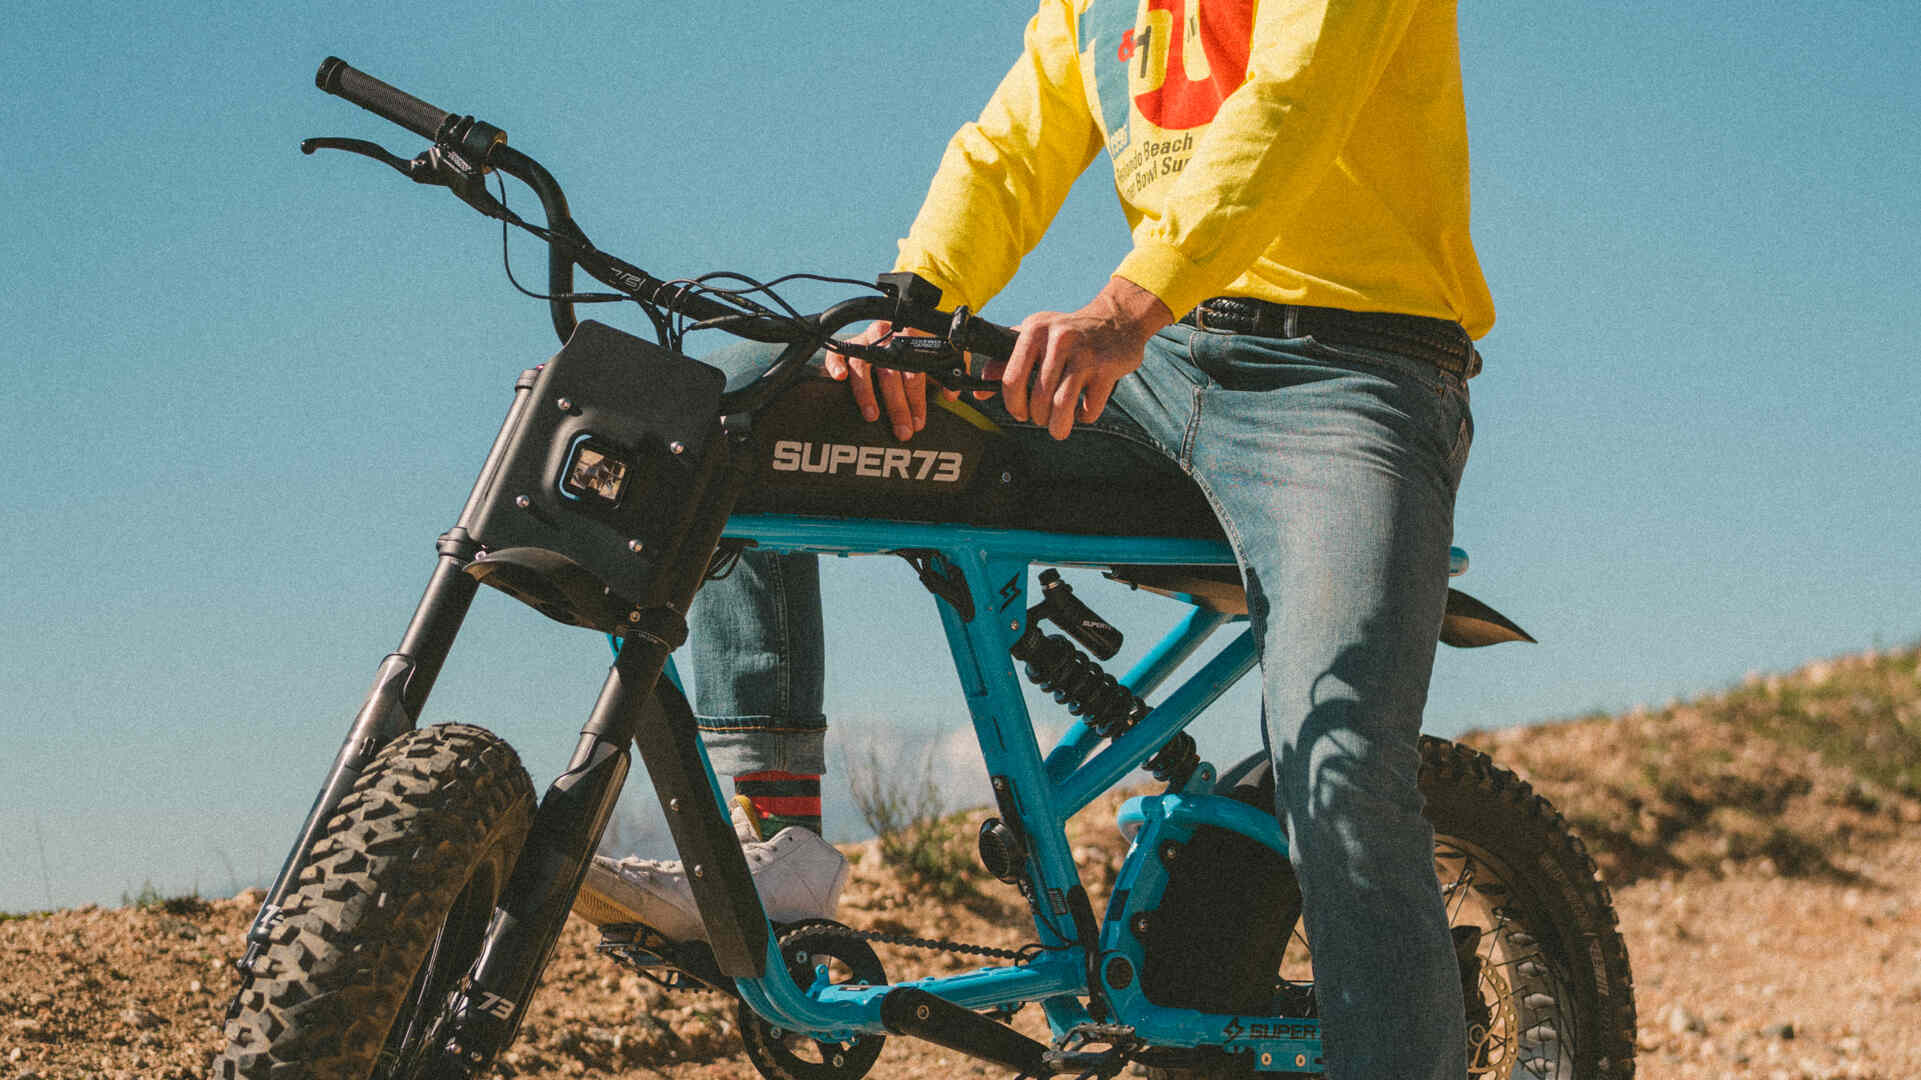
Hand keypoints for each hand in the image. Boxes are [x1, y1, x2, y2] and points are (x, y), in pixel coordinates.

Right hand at [823, 321, 954, 441]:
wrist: (896, 327)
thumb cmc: (917, 349)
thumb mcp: (937, 357)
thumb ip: (947, 375)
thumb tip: (951, 395)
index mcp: (911, 339)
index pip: (915, 373)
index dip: (917, 400)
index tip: (918, 422)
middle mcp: (887, 337)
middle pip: (890, 374)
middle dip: (897, 406)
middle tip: (902, 430)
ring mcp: (865, 340)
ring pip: (863, 367)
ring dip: (867, 393)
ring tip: (872, 415)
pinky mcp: (847, 344)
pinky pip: (837, 354)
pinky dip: (837, 365)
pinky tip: (840, 379)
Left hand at [990, 277, 1173, 439]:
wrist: (1117, 319)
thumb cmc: (1069, 333)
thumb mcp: (1035, 336)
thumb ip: (1004, 361)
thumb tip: (979, 390)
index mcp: (1034, 330)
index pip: (1011, 378)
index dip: (1013, 404)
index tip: (1020, 413)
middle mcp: (1059, 339)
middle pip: (1038, 397)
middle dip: (1038, 418)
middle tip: (1042, 419)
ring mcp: (1085, 353)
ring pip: (1062, 405)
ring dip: (1058, 426)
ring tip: (1058, 428)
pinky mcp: (1107, 368)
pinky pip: (1090, 408)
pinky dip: (1084, 417)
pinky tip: (1082, 412)